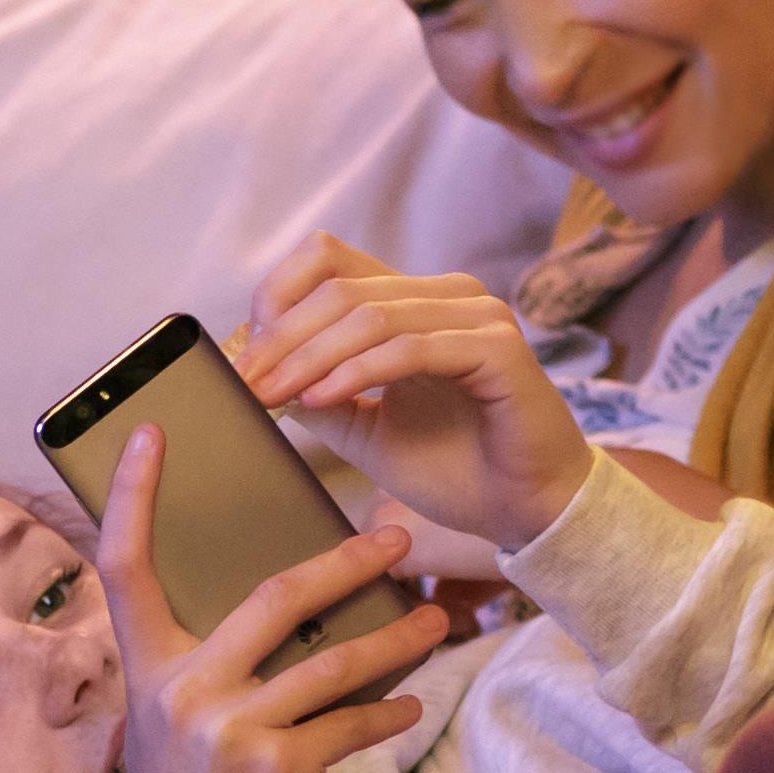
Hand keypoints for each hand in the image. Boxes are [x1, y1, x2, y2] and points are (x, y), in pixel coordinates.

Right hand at [97, 425, 442, 772]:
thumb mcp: (178, 724)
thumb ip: (208, 661)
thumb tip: (286, 596)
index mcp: (147, 668)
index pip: (125, 565)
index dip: (133, 496)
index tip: (150, 431)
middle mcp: (179, 691)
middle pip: (273, 597)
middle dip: (345, 564)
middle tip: (397, 540)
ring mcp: (226, 728)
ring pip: (332, 661)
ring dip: (394, 642)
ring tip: (437, 626)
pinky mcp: (277, 764)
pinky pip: (350, 722)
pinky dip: (387, 714)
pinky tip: (412, 705)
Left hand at [234, 231, 598, 550]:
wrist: (526, 511)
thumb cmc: (457, 469)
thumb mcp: (367, 430)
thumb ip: (321, 394)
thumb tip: (260, 372)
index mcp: (416, 300)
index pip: (330, 261)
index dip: (277, 300)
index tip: (247, 360)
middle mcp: (448, 295)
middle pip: (339, 287)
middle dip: (282, 337)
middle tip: (248, 384)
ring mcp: (478, 316)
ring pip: (369, 314)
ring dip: (310, 357)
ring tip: (274, 395)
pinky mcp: (498, 349)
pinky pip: (410, 348)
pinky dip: (357, 371)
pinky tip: (323, 398)